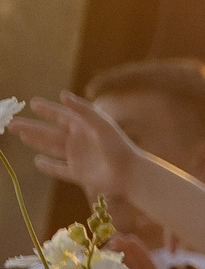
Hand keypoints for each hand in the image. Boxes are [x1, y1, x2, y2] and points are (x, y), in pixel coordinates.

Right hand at [13, 96, 140, 203]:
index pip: (61, 115)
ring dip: (36, 141)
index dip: (47, 109)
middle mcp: (79, 140)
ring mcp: (78, 157)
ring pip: (51, 148)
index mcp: (85, 127)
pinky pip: (59, 169)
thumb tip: (62, 95)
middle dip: (31, 127)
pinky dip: (48, 166)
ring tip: (20, 135)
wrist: (129, 173)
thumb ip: (83, 110)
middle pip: (50, 132)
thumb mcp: (101, 124)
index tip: (32, 102)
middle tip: (12, 123)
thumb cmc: (118, 146)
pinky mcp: (78, 174)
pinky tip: (37, 161)